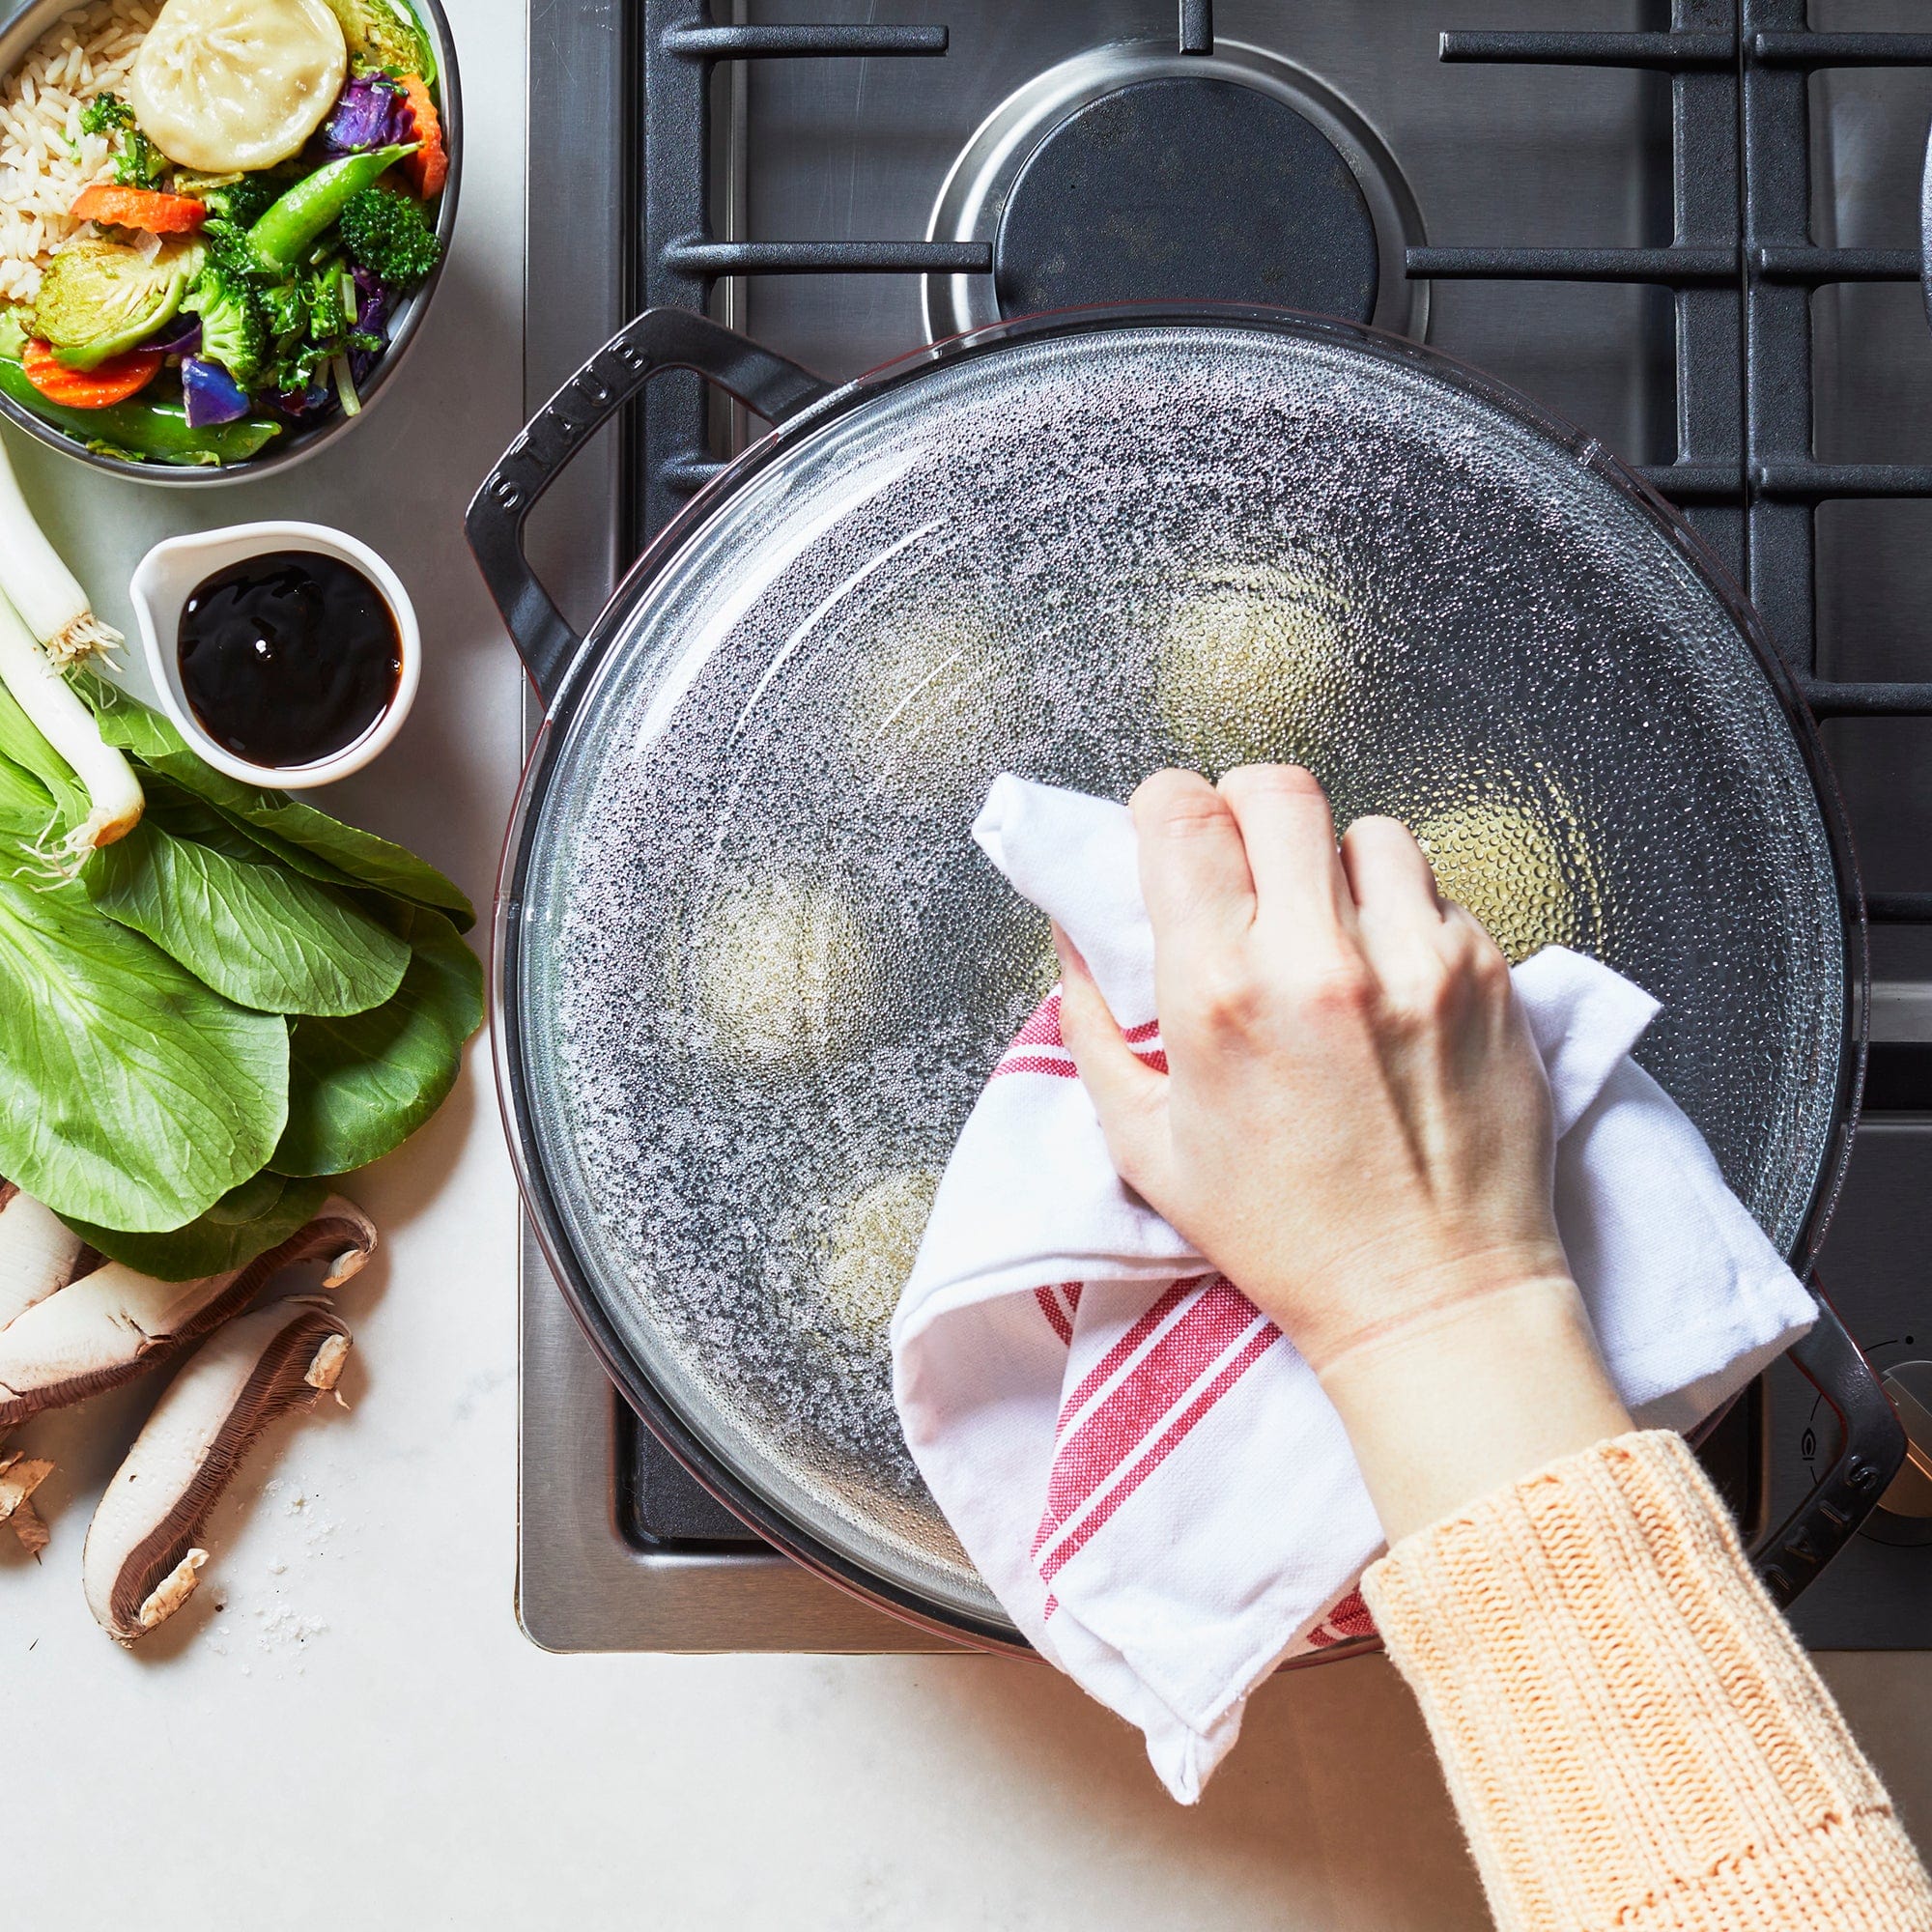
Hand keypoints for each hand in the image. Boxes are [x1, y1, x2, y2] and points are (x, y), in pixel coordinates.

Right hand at [1056, 766, 1630, 1541]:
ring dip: (1334, 864)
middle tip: (1245, 867)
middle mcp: (1320, 960)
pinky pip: (1436, 892)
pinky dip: (1403, 916)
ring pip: (1367, 829)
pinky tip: (1389, 982)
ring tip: (1327, 930)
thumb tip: (1075, 938)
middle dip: (1246, 812)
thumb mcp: (1147, 1147)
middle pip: (1276, 790)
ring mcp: (1417, 960)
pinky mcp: (1490, 976)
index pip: (1184, 815)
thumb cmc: (1285, 1236)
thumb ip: (1095, 1030)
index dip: (1166, 809)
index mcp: (1220, 995)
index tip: (1170, 838)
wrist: (1433, 1298)